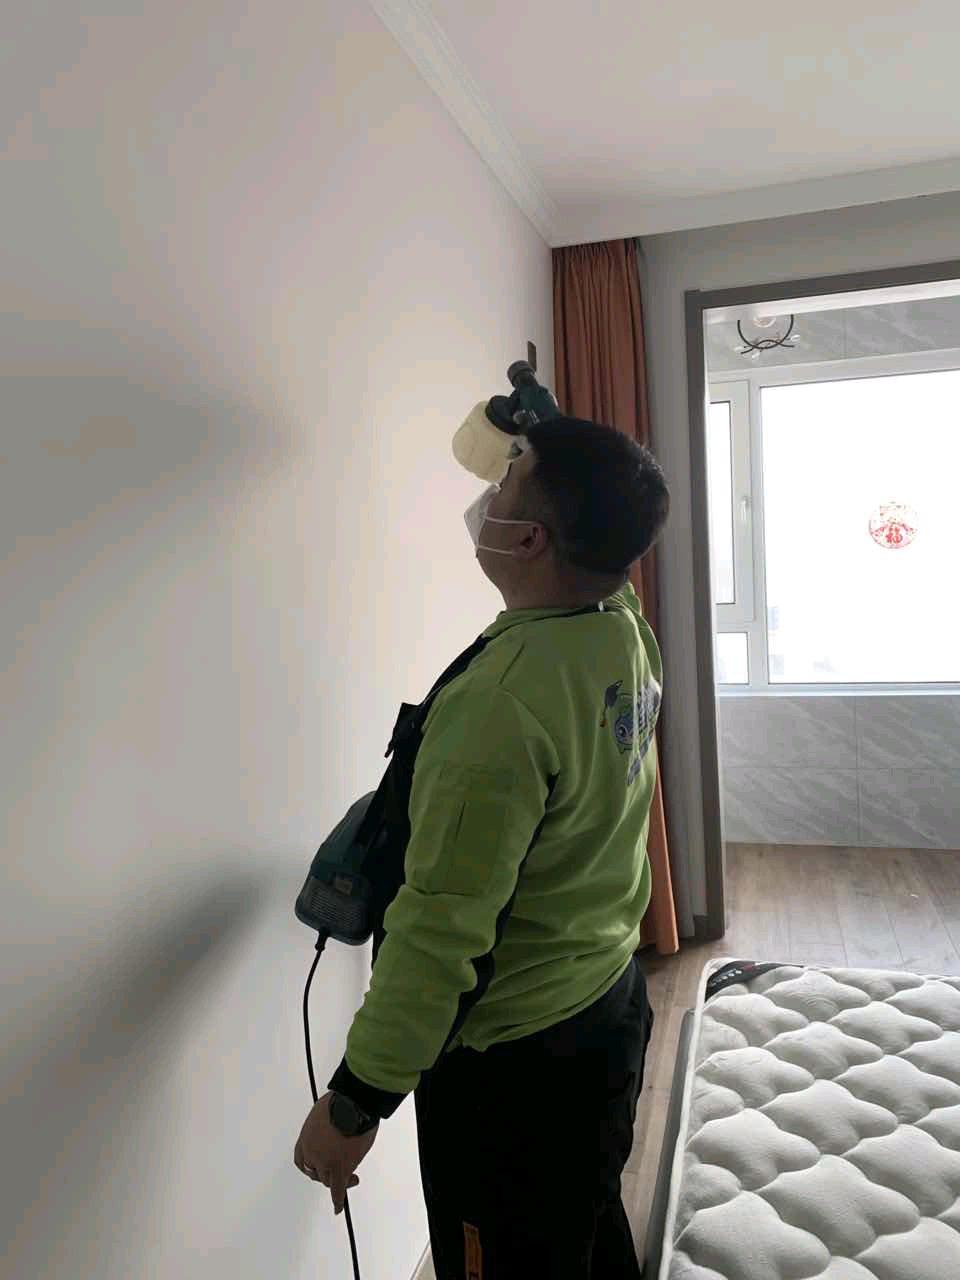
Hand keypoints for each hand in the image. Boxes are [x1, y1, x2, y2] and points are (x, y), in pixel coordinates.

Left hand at [293, 1092, 378, 1214]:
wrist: (354, 1105)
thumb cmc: (342, 1101)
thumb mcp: (324, 1110)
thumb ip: (325, 1125)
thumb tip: (335, 1127)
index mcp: (306, 1137)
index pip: (301, 1158)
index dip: (309, 1164)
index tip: (314, 1167)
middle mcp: (312, 1153)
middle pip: (315, 1170)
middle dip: (324, 1172)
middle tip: (335, 1172)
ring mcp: (325, 1163)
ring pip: (327, 1180)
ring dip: (336, 1182)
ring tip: (348, 1181)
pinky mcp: (340, 1169)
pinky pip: (338, 1189)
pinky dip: (338, 1200)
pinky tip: (338, 1207)